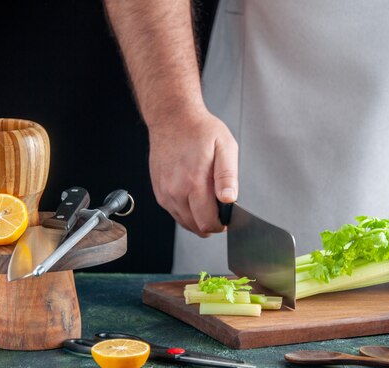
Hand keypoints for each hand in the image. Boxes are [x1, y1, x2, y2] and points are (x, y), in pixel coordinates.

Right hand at [147, 110, 238, 236]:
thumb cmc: (199, 130)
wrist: (172, 118)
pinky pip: (174, 213)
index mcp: (194, 182)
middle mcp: (176, 191)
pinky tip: (193, 196)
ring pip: (184, 222)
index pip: (207, 223)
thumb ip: (228, 176)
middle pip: (196, 227)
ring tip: (206, 200)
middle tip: (219, 208)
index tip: (226, 217)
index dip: (220, 225)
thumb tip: (229, 199)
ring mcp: (165, 192)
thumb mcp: (225, 147)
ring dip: (198, 218)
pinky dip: (186, 212)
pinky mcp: (159, 191)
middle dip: (210, 224)